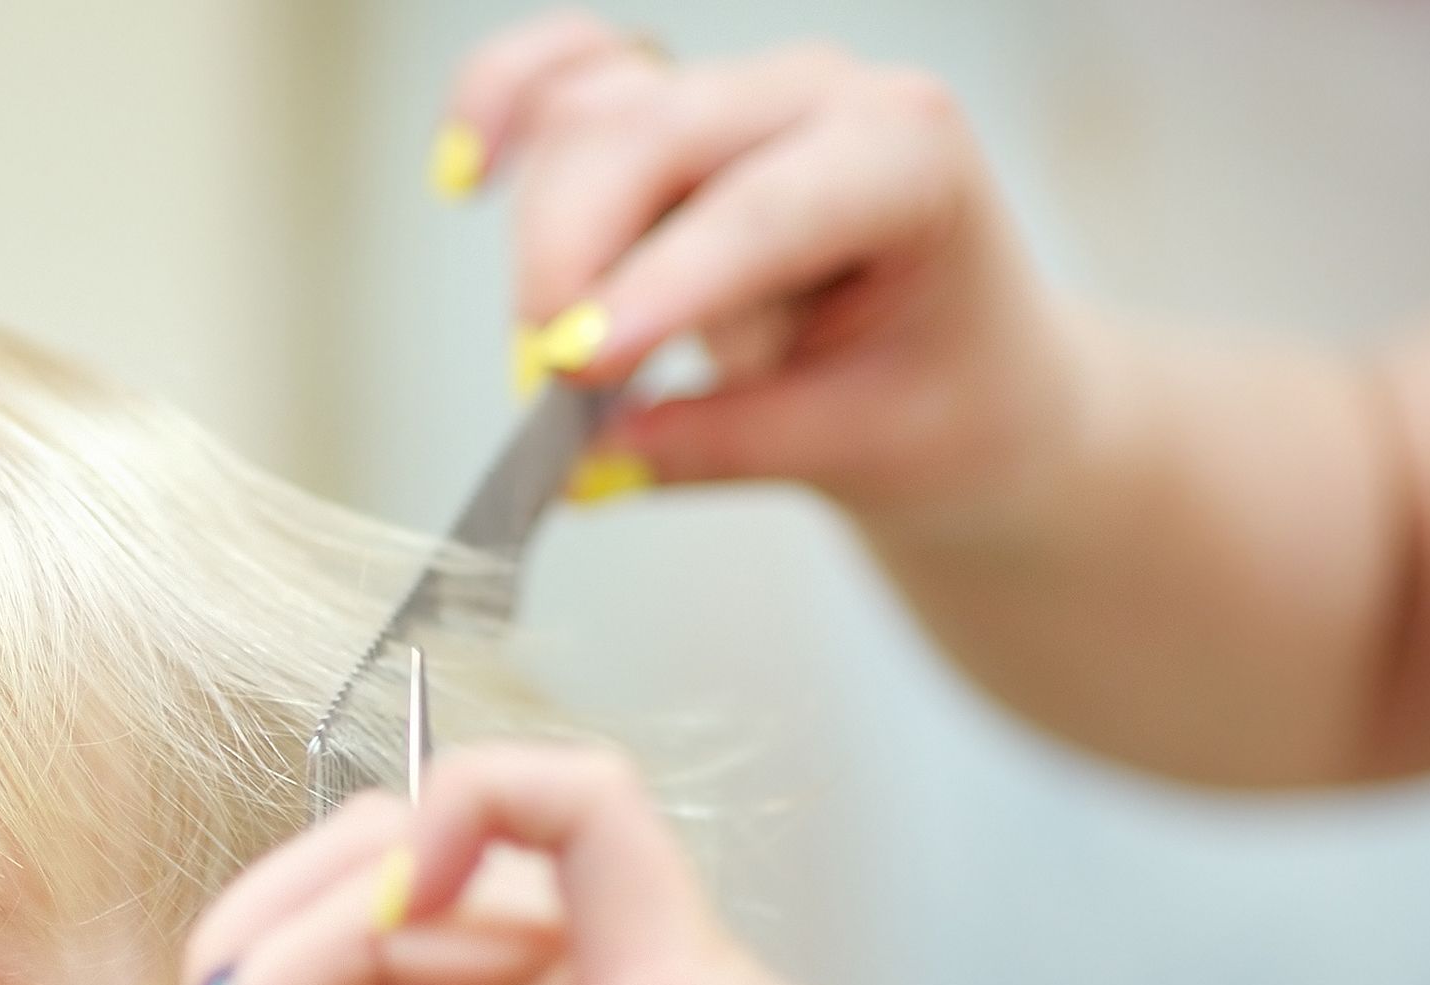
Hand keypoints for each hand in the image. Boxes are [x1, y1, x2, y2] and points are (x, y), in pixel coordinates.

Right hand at [437, 13, 1084, 519]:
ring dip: (552, 242)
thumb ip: (722, 448)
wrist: (966, 372)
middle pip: (649, 135)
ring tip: (576, 364)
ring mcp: (734, 94)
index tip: (575, 367)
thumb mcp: (858, 448)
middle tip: (546, 390)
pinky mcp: (666, 112)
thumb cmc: (939, 399)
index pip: (765, 208)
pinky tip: (464, 173)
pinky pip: (564, 76)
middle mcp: (818, 97)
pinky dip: (503, 104)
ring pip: (591, 118)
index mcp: (907, 157)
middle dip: (573, 260)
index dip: (662, 283)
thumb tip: (586, 464)